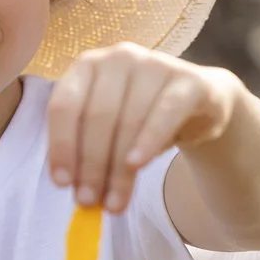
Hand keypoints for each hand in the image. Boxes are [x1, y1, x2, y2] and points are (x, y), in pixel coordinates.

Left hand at [47, 44, 239, 212]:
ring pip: (129, 121)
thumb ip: (87, 152)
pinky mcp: (189, 81)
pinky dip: (149, 141)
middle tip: (88, 201)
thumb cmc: (141, 117)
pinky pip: (166, 113)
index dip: (61, 146)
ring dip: (119, 168)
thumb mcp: (108, 130)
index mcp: (88, 66)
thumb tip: (74, 189)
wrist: (197, 103)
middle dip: (91, 165)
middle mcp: (119, 58)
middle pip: (97, 117)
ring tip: (114, 202)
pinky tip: (137, 165)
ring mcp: (155, 64)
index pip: (64, 105)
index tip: (62, 183)